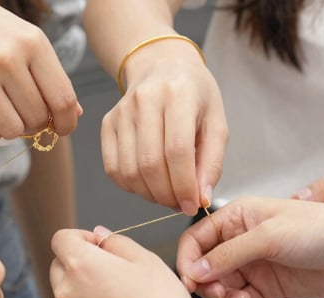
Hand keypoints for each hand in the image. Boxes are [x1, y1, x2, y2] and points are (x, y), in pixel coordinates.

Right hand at [0, 0, 81, 140]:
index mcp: (32, 42)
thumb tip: (73, 113)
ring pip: (11, 130)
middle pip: (36, 118)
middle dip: (34, 123)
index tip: (61, 129)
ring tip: (2, 112)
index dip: (66, 122)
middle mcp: (6, 58)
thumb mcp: (25, 40)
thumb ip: (50, 75)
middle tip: (22, 112)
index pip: (62, 99)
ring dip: (11, 129)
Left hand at [50, 227, 204, 297]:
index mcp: (81, 264)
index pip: (61, 239)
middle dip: (79, 264)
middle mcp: (65, 292)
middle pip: (59, 267)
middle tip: (111, 275)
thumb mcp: (146, 259)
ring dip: (80, 293)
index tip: (98, 247)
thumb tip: (99, 236)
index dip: (81, 238)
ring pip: (63, 296)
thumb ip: (115, 241)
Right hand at [102, 39, 227, 214]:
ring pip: (129, 170)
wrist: (162, 65)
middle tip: (180, 204)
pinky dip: (131, 186)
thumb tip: (201, 198)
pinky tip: (148, 185)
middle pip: (150, 164)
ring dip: (149, 194)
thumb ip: (211, 162)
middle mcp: (145, 100)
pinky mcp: (107, 123)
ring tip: (166, 195)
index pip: (177, 150)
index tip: (192, 205)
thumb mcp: (216, 123)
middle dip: (167, 195)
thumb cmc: (194, 94)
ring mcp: (121, 112)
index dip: (184, 185)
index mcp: (178, 94)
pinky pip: (113, 168)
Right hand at [177, 197, 323, 297]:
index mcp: (236, 217)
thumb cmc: (322, 229)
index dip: (187, 260)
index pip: (196, 238)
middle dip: (207, 284)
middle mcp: (240, 240)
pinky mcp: (265, 287)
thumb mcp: (269, 236)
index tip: (190, 281)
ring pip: (219, 287)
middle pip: (203, 267)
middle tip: (221, 293)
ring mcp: (252, 265)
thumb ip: (228, 254)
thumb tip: (194, 270)